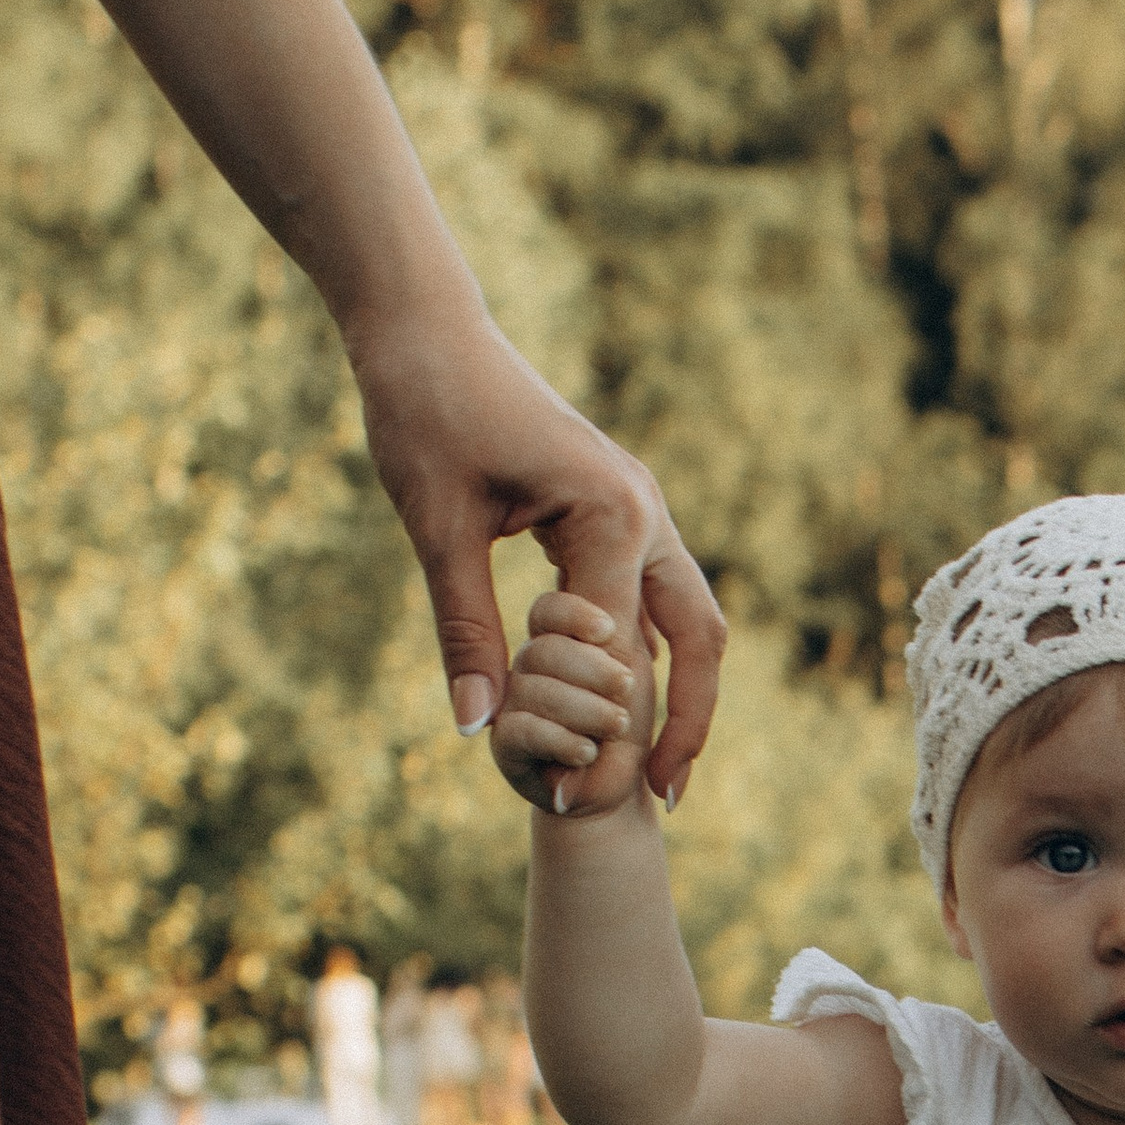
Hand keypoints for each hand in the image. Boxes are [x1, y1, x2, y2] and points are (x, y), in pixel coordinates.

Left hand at [349, 300, 724, 806]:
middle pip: (699, 638)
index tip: (572, 796)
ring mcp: (637, 508)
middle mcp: (644, 512)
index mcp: (614, 517)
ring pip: (686, 617)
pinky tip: (621, 704)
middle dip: (685, 722)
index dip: (602, 733)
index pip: (624, 651)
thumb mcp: (437, 527)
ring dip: (677, 691)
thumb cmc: (425, 409)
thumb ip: (464, 629)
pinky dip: (648, 652)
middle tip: (661, 799)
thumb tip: (475, 729)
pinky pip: (651, 594)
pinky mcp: (614, 507)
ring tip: (653, 767)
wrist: (424, 325)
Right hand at [495, 591, 646, 815]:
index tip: (608, 631)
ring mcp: (509, 704)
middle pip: (541, 650)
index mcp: (555, 637)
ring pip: (531, 689)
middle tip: (625, 688)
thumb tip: (599, 586)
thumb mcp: (629, 659)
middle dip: (592, 670)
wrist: (621, 786)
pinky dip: (562, 740)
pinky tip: (587, 752)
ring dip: (586, 711)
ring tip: (616, 726)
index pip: (547, 612)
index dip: (574, 617)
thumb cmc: (629, 718)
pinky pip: (521, 729)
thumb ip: (612, 616)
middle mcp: (526, 666)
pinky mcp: (504, 744)